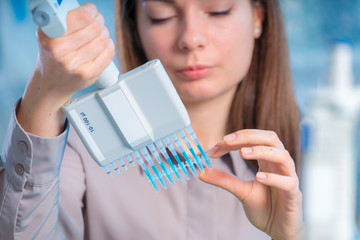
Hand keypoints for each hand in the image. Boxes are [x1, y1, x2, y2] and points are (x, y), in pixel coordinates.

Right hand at [18, 3, 114, 136]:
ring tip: (100, 32)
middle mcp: (60, 52)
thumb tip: (85, 10)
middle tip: (98, 19)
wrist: (51, 83)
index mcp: (50, 37)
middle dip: (99, 20)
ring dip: (105, 33)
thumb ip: (62, 20)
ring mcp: (74, 65)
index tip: (90, 10)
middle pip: (94, 28)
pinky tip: (105, 44)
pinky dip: (109, 46)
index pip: (79, 17)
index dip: (89, 11)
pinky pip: (108, 54)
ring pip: (102, 40)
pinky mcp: (88, 75)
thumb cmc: (52, 55)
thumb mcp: (48, 34)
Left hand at [199, 129, 302, 239]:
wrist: (278, 230)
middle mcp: (279, 164)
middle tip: (227, 140)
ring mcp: (289, 178)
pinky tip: (259, 177)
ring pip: (282, 155)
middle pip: (270, 138)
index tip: (214, 148)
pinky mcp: (294, 195)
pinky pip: (288, 182)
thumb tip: (201, 172)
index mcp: (267, 160)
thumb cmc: (264, 208)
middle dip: (248, 136)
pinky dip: (274, 178)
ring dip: (262, 151)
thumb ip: (224, 180)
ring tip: (243, 153)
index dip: (234, 140)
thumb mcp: (241, 191)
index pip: (253, 140)